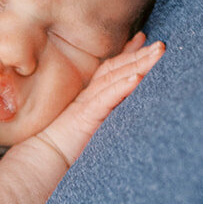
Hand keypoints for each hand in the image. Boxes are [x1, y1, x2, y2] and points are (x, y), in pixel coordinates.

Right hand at [39, 34, 164, 168]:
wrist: (41, 163)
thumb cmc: (64, 152)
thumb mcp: (90, 132)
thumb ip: (103, 121)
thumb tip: (126, 119)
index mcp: (89, 99)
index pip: (111, 70)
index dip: (127, 53)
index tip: (144, 40)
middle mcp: (88, 97)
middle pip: (116, 69)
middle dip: (140, 54)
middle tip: (161, 45)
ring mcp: (86, 105)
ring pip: (114, 78)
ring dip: (138, 63)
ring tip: (158, 53)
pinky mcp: (84, 117)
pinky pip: (105, 98)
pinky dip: (122, 86)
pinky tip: (137, 77)